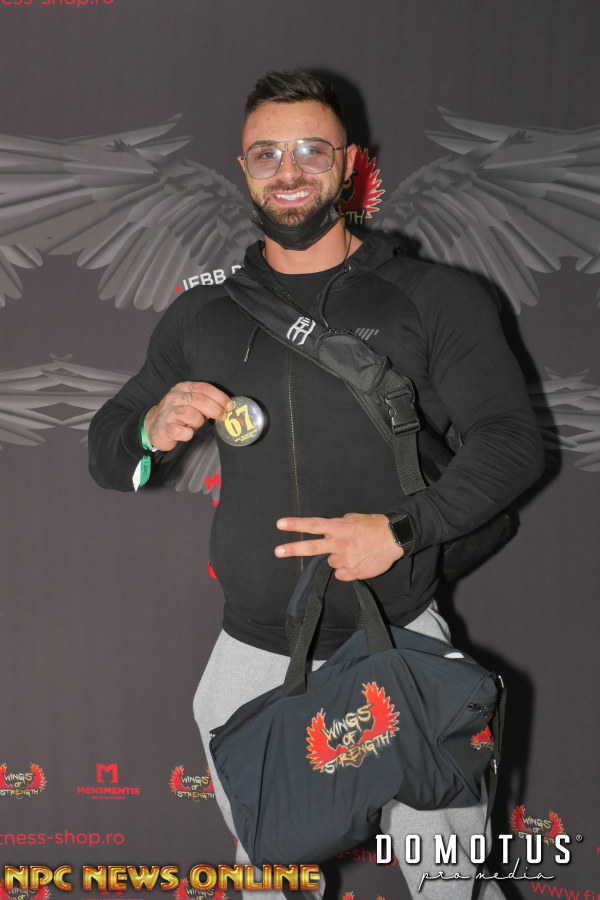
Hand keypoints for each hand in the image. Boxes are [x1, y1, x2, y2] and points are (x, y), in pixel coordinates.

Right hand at [145, 382, 232, 450]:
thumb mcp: (190, 403)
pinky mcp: (165, 427)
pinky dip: (188, 434)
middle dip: (215, 409)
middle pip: (199, 400)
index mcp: (183, 388)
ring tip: (194, 425)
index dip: (220, 397)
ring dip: (198, 422)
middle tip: (222, 417)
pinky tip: (186, 432)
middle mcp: (174, 397)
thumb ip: (206, 402)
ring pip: (192, 415)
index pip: (204, 388)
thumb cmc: (177, 414)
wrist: (153, 426)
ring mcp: (168, 412)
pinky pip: (183, 432)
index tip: (230, 406)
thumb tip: (227, 408)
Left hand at [274, 513, 403, 580]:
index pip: (313, 524)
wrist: (395, 538)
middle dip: (293, 549)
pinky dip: (347, 570)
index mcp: (339, 527)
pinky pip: (342, 573)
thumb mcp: (354, 518)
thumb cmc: (375, 526)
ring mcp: (345, 559)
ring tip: (355, 552)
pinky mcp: (353, 572)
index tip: (280, 524)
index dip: (296, 524)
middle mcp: (339, 543)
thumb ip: (340, 524)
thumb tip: (331, 529)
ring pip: (332, 562)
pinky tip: (358, 562)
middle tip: (278, 551)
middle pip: (312, 547)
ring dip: (339, 558)